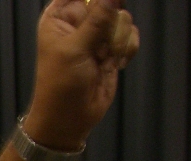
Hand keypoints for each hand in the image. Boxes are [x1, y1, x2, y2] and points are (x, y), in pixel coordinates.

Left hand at [26, 0, 138, 150]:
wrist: (69, 118)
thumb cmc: (60, 85)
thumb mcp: (75, 48)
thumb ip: (97, 18)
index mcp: (59, 17)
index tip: (106, 9)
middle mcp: (78, 22)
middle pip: (107, 1)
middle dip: (111, 20)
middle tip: (101, 42)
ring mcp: (96, 35)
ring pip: (122, 17)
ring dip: (119, 38)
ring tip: (104, 57)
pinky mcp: (112, 48)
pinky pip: (131, 35)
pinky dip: (127, 48)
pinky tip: (115, 63)